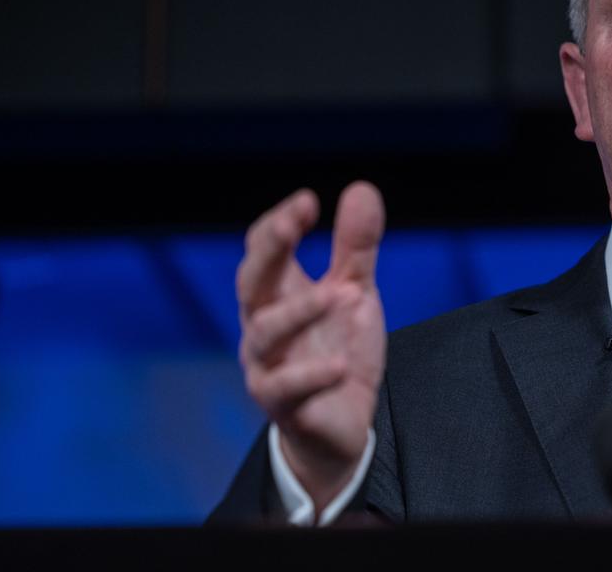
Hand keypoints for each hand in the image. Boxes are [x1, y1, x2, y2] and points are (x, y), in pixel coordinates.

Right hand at [237, 181, 386, 509]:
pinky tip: (340, 363)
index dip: (280, 222)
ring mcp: (267, 365)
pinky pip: (286, 388)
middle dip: (269, 249)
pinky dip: (312, 374)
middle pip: (250, 280)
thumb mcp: (354, 292)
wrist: (342, 423)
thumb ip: (356, 247)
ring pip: (265, 332)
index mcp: (279, 292)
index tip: (308, 201)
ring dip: (302, 310)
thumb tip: (361, 188)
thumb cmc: (338, 348)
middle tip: (292, 223)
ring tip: (343, 294)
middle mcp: (263, 324)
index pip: (263, 248)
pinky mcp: (282, 405)